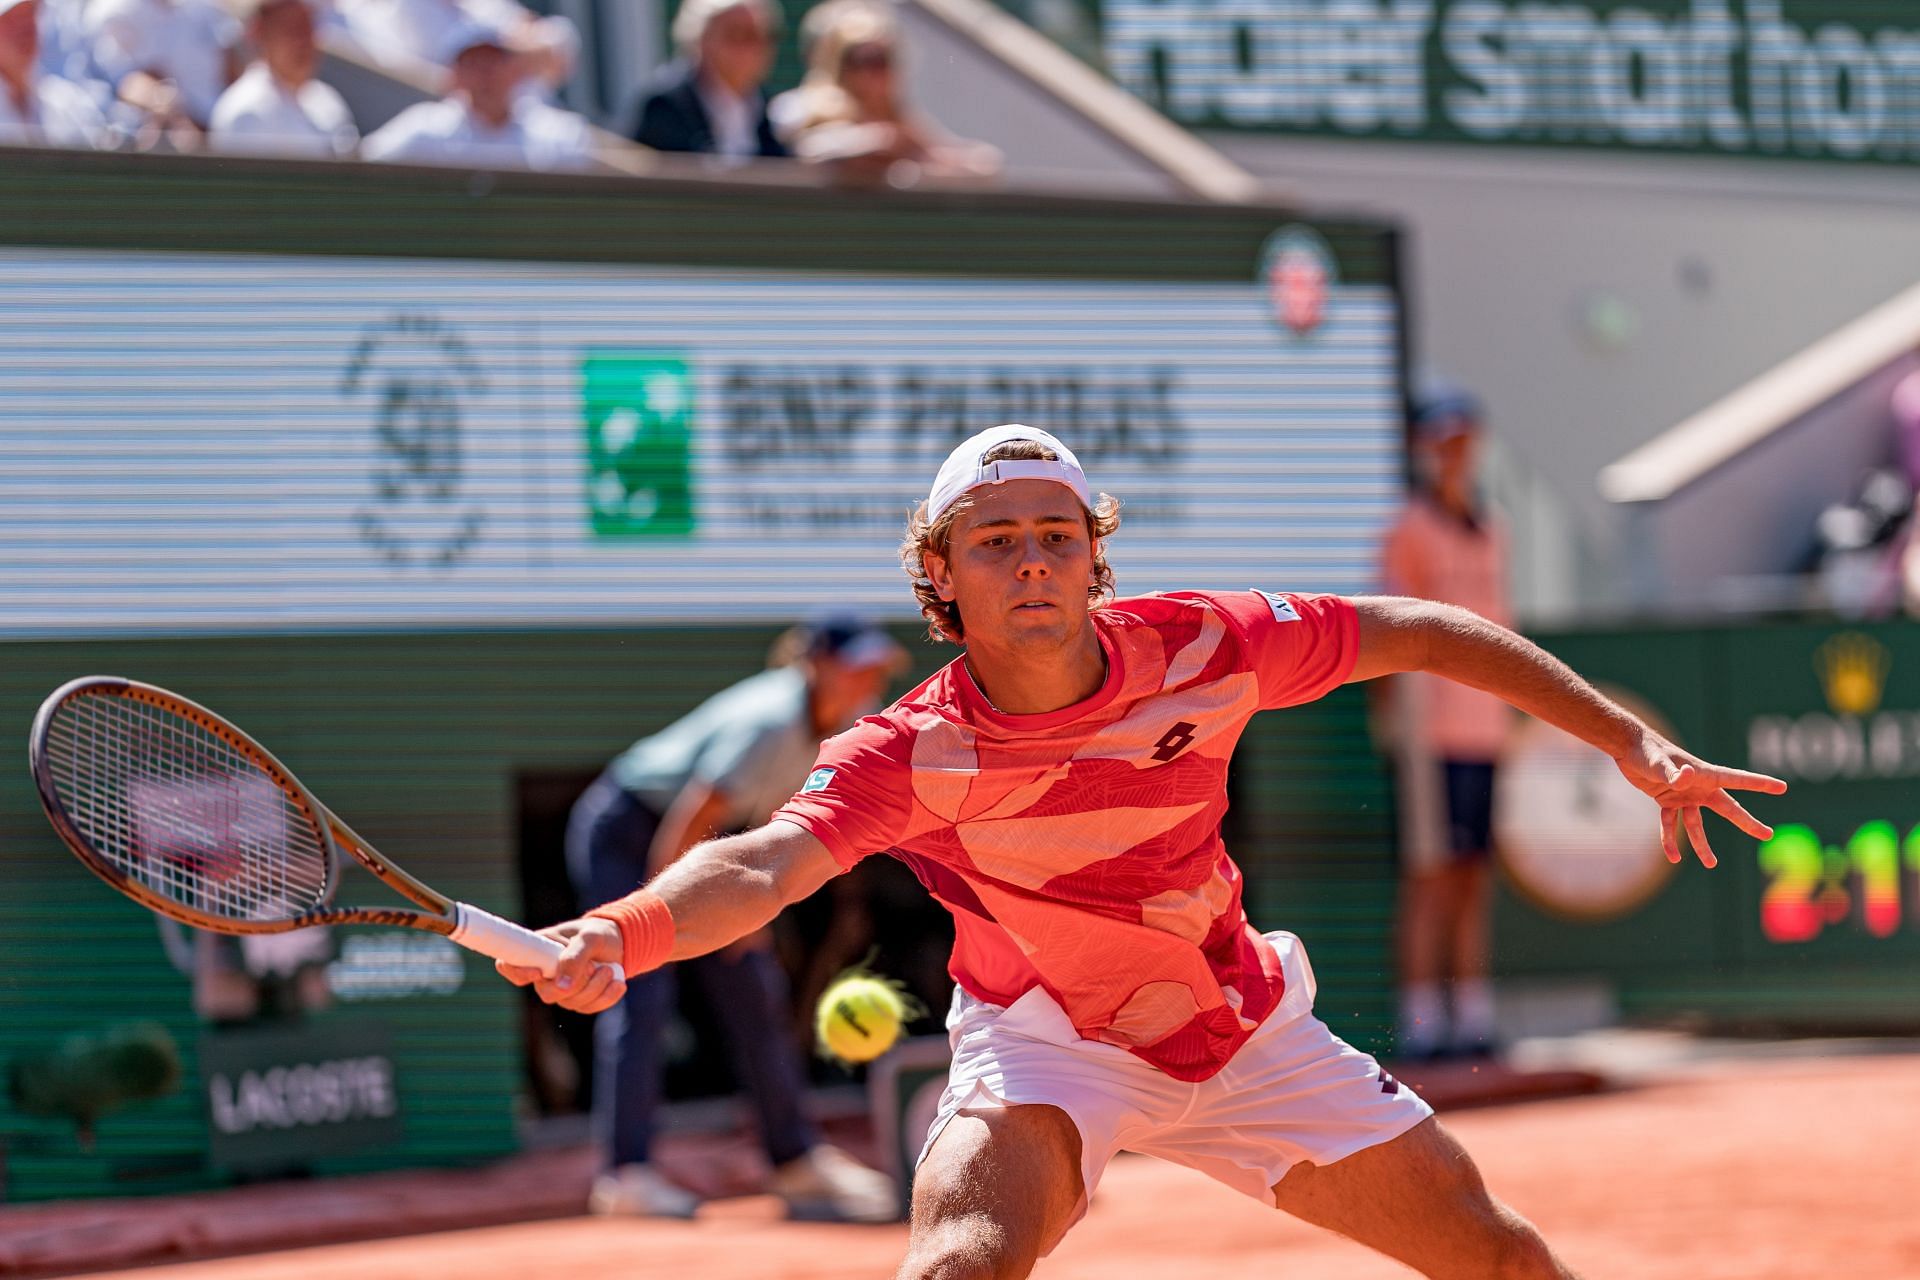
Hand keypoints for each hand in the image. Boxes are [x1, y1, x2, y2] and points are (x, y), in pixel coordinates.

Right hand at [496, 917, 626, 1012]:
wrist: (619, 944)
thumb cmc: (597, 934)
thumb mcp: (589, 938)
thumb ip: (574, 957)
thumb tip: (562, 987)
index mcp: (538, 951)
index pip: (511, 966)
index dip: (517, 973)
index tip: (538, 972)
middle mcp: (544, 975)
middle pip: (547, 994)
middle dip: (576, 983)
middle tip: (593, 966)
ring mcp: (561, 991)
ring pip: (572, 1002)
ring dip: (596, 986)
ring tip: (609, 968)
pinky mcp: (579, 1001)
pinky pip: (589, 1008)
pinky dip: (607, 996)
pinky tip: (617, 983)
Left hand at [1613, 733, 1786, 867]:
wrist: (1627, 748)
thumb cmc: (1647, 751)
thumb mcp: (1659, 763)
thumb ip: (1672, 773)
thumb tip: (1686, 776)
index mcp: (1704, 774)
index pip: (1737, 779)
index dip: (1760, 783)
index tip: (1782, 787)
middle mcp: (1698, 786)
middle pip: (1727, 807)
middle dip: (1747, 822)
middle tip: (1768, 835)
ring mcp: (1684, 795)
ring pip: (1697, 824)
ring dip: (1702, 844)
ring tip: (1712, 864)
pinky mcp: (1667, 800)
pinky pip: (1671, 823)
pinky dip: (1669, 839)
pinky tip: (1672, 857)